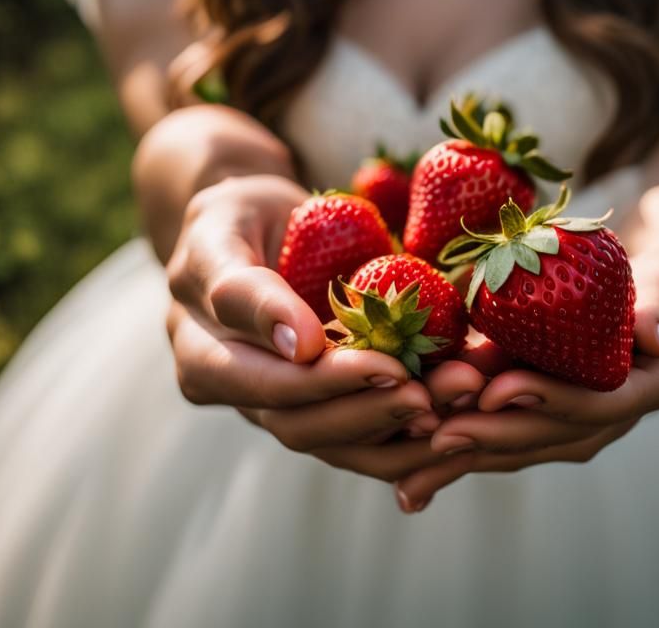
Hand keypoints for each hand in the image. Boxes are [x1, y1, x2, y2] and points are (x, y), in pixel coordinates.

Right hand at [165, 173, 447, 481]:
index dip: (326, 380)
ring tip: (457, 401)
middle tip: (433, 394)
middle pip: (299, 424)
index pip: (263, 380)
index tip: (387, 366)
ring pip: (333, 444)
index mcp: (201, 355)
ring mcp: (276, 409)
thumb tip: (298, 347)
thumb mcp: (224, 226)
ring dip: (398, 431)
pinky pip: (357, 441)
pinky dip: (406, 440)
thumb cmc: (235, 215)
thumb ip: (246, 287)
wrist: (249, 229)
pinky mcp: (315, 410)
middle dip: (371, 411)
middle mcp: (237, 395)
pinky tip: (453, 428)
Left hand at [393, 202, 658, 511]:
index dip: (549, 400)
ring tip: (416, 458)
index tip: (497, 391)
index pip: (601, 402)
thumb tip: (652, 336)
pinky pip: (506, 429)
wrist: (653, 263)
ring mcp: (579, 414)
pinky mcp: (546, 407)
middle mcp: (615, 411)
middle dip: (495, 436)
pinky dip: (465, 446)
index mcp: (653, 384)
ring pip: (523, 442)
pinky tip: (415, 470)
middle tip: (438, 433)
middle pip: (552, 433)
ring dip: (471, 453)